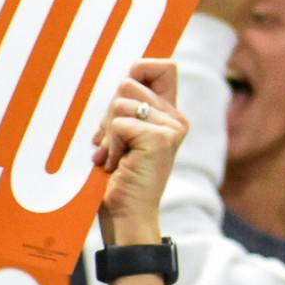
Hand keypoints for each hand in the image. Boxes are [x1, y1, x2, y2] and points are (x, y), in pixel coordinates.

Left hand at [92, 58, 186, 244]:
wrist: (126, 216)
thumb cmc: (119, 179)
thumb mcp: (122, 135)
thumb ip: (125, 107)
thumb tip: (119, 79)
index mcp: (169, 115)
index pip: (163, 67)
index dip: (139, 69)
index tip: (121, 97)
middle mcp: (176, 119)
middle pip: (129, 82)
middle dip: (108, 112)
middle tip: (110, 143)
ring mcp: (172, 128)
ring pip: (121, 101)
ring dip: (107, 131)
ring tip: (113, 156)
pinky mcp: (161, 139)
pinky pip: (119, 123)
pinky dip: (110, 144)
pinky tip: (116, 164)